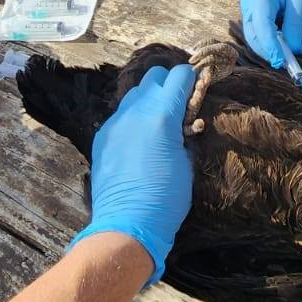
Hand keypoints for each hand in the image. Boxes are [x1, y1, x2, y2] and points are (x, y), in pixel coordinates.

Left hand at [71, 63, 196, 282]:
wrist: (127, 225)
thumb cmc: (166, 198)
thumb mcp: (188, 164)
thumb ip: (186, 135)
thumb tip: (186, 123)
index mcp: (162, 115)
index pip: (179, 76)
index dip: (192, 79)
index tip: (198, 89)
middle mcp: (136, 111)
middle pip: (154, 76)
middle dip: (169, 84)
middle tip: (179, 105)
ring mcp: (115, 122)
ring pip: (135, 93)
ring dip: (149, 99)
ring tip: (158, 122)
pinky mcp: (102, 136)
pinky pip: (121, 115)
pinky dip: (133, 118)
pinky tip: (139, 139)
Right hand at [240, 0, 301, 67]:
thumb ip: (296, 24)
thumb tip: (294, 50)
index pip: (262, 24)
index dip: (270, 46)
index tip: (283, 62)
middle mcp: (249, 3)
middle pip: (253, 35)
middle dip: (270, 52)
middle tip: (290, 64)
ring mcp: (248, 9)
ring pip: (254, 36)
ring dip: (270, 49)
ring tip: (291, 57)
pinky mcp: (252, 14)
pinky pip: (258, 32)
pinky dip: (270, 42)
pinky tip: (286, 46)